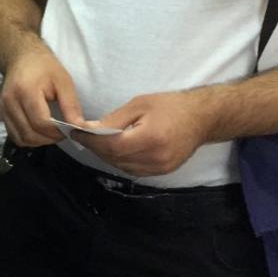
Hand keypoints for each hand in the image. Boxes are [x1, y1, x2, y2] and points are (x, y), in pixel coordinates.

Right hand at [0, 48, 81, 147]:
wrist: (21, 57)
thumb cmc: (44, 66)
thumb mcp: (63, 81)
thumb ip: (70, 105)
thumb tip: (79, 128)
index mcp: (26, 92)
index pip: (41, 123)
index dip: (57, 132)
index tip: (70, 130)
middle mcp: (10, 103)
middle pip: (30, 134)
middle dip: (49, 139)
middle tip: (63, 133)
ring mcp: (3, 110)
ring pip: (21, 139)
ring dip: (39, 141)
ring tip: (52, 133)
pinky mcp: (2, 114)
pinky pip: (15, 136)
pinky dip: (29, 139)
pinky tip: (40, 132)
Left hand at [70, 90, 213, 176]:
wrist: (202, 118)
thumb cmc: (171, 105)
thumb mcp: (139, 104)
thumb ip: (114, 119)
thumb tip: (89, 129)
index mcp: (150, 138)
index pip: (111, 145)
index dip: (90, 140)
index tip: (75, 132)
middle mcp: (155, 158)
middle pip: (114, 158)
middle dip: (95, 147)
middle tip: (82, 136)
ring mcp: (160, 168)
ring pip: (121, 167)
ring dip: (106, 155)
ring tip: (95, 141)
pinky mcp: (162, 172)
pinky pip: (133, 170)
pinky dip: (119, 161)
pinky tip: (114, 149)